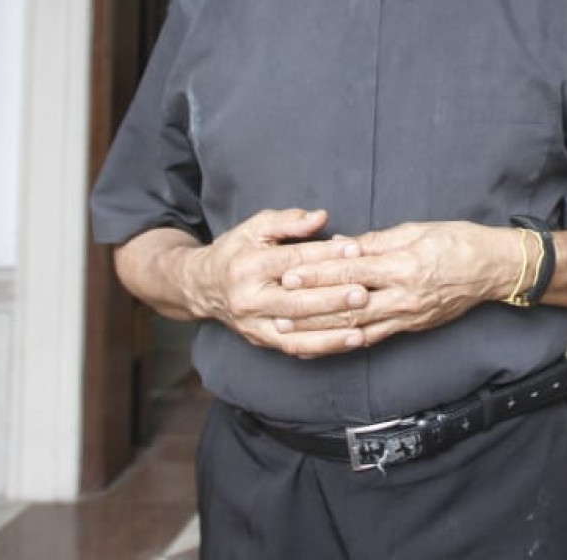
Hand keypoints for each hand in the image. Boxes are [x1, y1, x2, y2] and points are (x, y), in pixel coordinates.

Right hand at [181, 208, 375, 358]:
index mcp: (247, 266)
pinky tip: (348, 342)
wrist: (203, 285)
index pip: (292, 260)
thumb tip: (321, 217)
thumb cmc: (237, 251)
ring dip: (331, 333)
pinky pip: (294, 349)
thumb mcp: (256, 227)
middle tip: (364, 293)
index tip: (355, 249)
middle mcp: (249, 299)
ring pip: (296, 334)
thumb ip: (288, 221)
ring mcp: (253, 324)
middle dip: (332, 299)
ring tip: (362, 328)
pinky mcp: (260, 340)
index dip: (325, 254)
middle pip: (295, 302)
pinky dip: (322, 347)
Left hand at [276, 220, 517, 349]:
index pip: (352, 270)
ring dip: (321, 330)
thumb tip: (341, 245)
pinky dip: (345, 342)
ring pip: (356, 327)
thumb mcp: (418, 230)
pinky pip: (373, 338)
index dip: (319, 272)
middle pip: (348, 303)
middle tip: (278, 305)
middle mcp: (403, 295)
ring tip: (291, 330)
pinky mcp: (411, 327)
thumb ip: (377, 240)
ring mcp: (406, 315)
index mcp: (403, 264)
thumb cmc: (458, 241)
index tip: (290, 271)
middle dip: (311, 305)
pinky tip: (324, 345)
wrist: (493, 269)